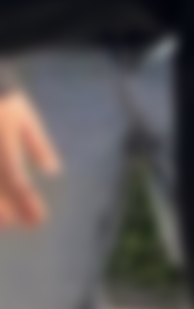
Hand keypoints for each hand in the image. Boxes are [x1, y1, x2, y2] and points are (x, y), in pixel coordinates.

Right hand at [0, 90, 58, 228]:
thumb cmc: (6, 103)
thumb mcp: (26, 120)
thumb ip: (38, 146)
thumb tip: (53, 171)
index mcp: (5, 151)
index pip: (19, 184)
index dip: (28, 205)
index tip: (39, 221)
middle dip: (8, 213)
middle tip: (20, 225)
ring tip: (6, 223)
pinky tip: (0, 210)